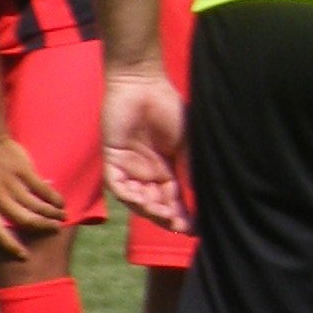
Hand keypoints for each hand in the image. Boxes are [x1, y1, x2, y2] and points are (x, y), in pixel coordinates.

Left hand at [0, 133, 67, 262]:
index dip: (11, 246)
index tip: (24, 256)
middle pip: (23, 219)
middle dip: (41, 227)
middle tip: (54, 230)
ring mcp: (11, 183)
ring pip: (35, 205)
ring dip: (51, 213)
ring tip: (61, 217)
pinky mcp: (23, 170)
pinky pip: (41, 188)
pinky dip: (53, 197)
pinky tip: (60, 202)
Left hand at [104, 61, 188, 231]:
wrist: (143, 83)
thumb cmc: (169, 108)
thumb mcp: (188, 143)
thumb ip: (191, 169)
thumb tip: (201, 196)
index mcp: (167, 171)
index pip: (175, 201)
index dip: (183, 216)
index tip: (195, 229)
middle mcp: (148, 173)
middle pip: (156, 205)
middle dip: (166, 217)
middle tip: (178, 224)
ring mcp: (129, 168)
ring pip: (136, 200)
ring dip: (149, 210)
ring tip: (162, 213)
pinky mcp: (112, 159)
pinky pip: (117, 186)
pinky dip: (128, 195)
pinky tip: (141, 199)